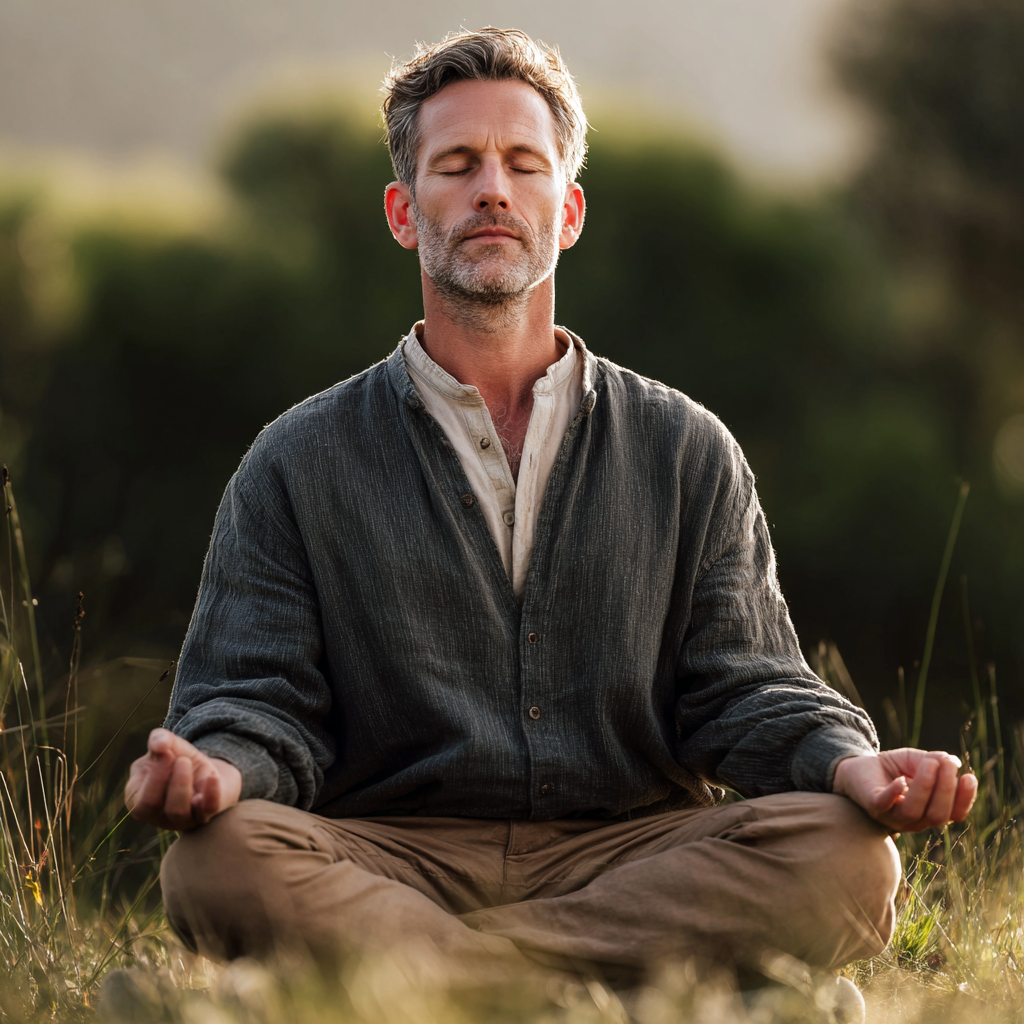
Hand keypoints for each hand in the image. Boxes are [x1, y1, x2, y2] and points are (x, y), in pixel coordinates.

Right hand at [126, 728, 241, 830]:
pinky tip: (212, 776)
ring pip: (178, 811)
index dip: (152, 776)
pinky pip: (208, 808)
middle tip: (178, 758)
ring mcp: (183, 819)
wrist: (206, 772)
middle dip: (160, 780)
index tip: (164, 752)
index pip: (140, 800)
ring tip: (186, 760)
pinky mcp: (207, 813)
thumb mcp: (168, 747)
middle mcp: (158, 815)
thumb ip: (160, 740)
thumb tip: (159, 741)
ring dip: (181, 784)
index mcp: (138, 801)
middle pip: (153, 806)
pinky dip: (211, 793)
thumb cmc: (178, 761)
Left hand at [833, 747, 977, 832]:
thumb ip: (933, 760)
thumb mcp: (914, 760)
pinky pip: (884, 804)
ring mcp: (892, 816)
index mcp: (929, 811)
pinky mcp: (872, 806)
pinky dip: (893, 793)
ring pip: (915, 812)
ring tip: (929, 763)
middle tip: (946, 764)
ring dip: (926, 786)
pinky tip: (901, 780)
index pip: (954, 814)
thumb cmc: (890, 768)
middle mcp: (914, 820)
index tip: (969, 777)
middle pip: (938, 815)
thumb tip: (952, 761)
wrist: (856, 768)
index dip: (965, 799)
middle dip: (946, 789)